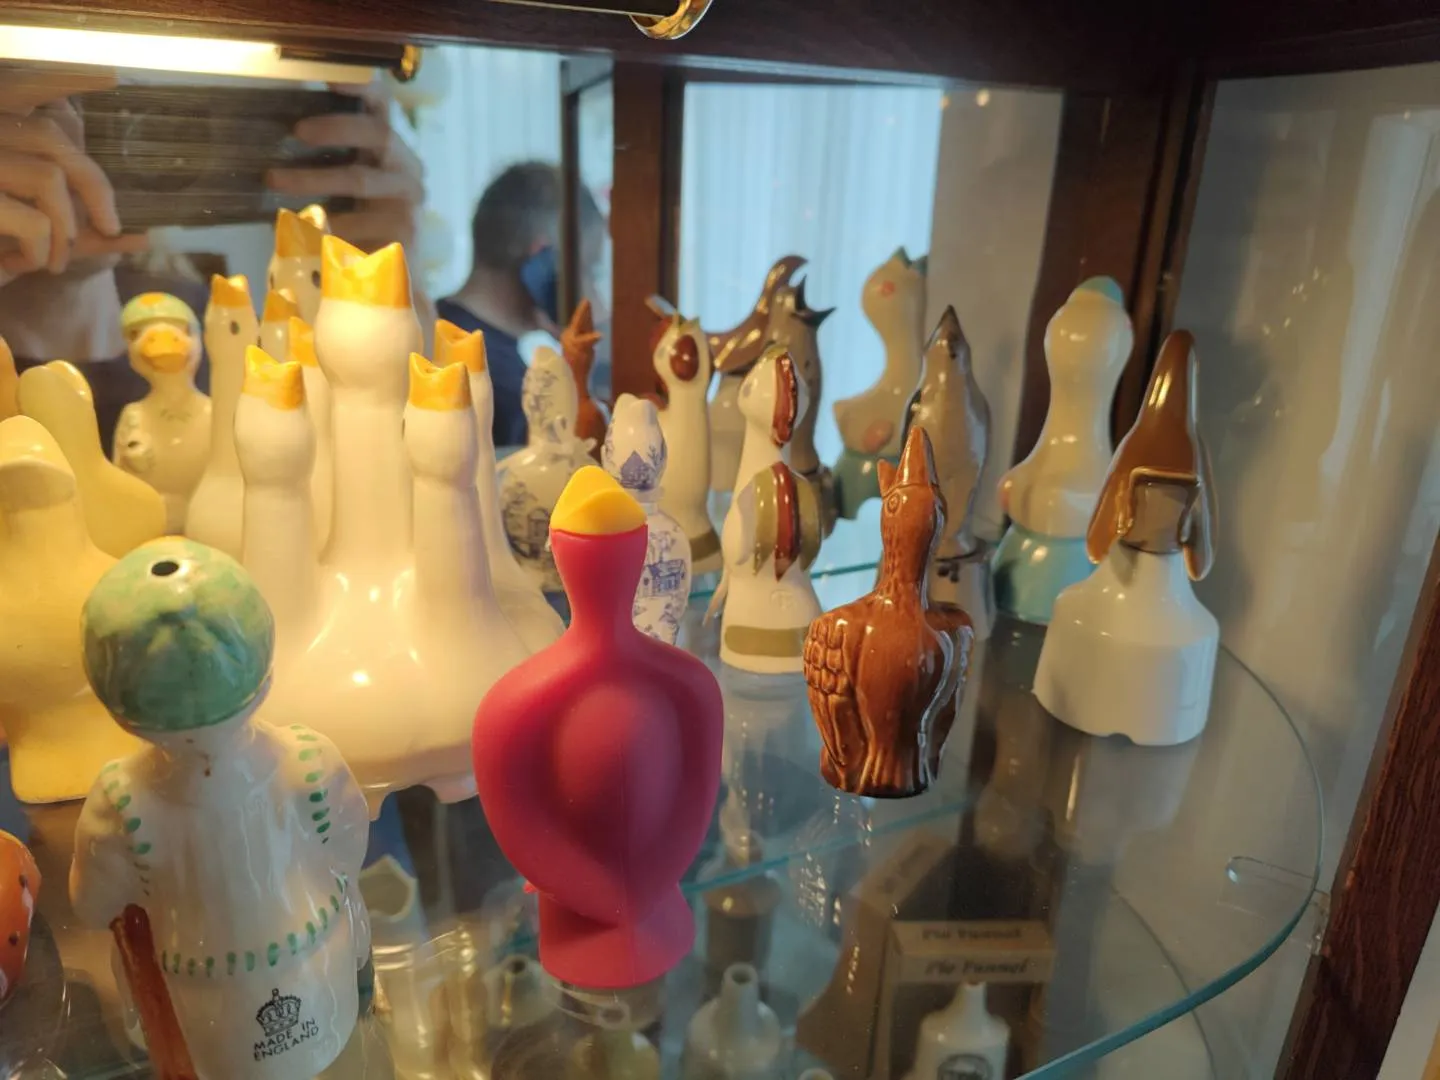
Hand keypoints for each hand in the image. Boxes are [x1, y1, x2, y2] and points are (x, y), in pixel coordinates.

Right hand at [0, 68, 146, 285]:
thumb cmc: (2, 253)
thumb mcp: (45, 242)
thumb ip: (88, 236)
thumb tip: (145, 237)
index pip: (22, 88)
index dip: (61, 80)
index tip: (110, 74)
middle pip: (51, 137)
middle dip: (93, 185)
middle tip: (111, 227)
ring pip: (48, 177)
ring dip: (66, 226)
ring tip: (55, 259)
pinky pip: (32, 220)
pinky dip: (42, 249)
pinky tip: (27, 265)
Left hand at [267, 79, 424, 252]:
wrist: (387, 280)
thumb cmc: (356, 227)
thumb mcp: (340, 188)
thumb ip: (324, 161)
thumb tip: (274, 138)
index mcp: (390, 149)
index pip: (383, 107)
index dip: (361, 87)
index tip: (331, 78)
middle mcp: (406, 168)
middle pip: (378, 133)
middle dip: (335, 127)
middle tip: (297, 131)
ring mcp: (409, 199)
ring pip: (359, 177)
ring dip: (312, 177)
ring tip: (275, 180)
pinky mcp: (405, 230)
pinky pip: (357, 220)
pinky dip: (326, 222)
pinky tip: (304, 227)